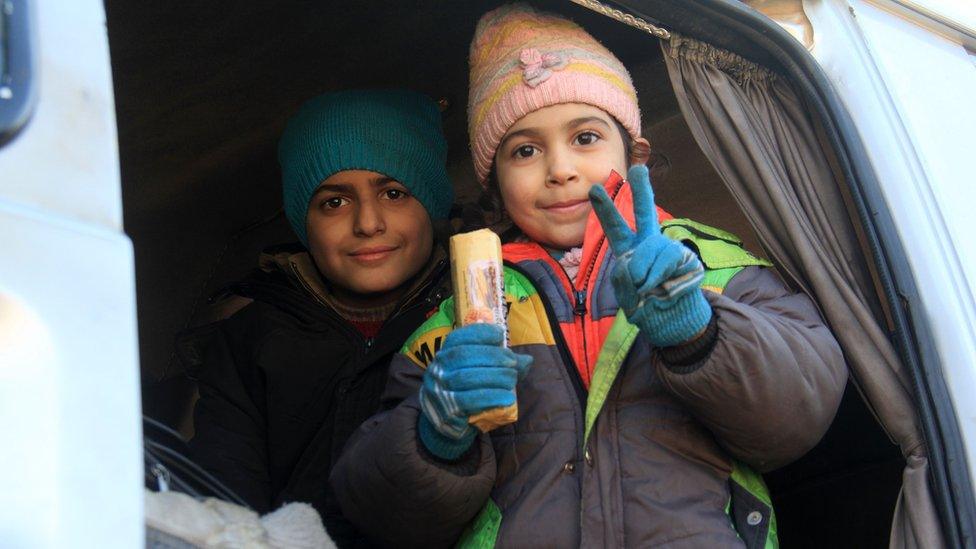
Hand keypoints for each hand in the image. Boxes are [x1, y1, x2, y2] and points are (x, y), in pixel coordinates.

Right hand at [418, 323, 531, 459]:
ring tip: (512, 380)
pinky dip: (491, 397)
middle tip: (512, 363)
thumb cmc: (468, 392)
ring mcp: (439, 390)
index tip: (500, 336)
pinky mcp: (447, 411)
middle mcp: (437, 369)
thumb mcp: (482, 374)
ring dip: (495, 377)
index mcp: (445, 354)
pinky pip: (469, 401)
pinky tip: (508, 398)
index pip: (458, 337)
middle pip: (464, 355)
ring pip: (467, 377)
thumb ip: (502, 365)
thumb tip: (527, 360)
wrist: (448, 425)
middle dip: (492, 356)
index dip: (479, 333)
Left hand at [588, 165, 711, 346]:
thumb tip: (634, 264)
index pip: (616, 227)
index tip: (595, 188)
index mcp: (629, 250)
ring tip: (644, 288)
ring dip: (643, 271)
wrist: (672, 322)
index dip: (606, 209)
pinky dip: (657, 278)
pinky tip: (660, 289)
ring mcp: (668, 250)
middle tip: (638, 170)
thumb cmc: (646, 306)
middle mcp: (649, 244)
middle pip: (645, 213)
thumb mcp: (625, 294)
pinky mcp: (685, 259)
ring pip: (651, 247)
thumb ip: (624, 277)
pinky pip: (666, 262)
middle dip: (642, 191)